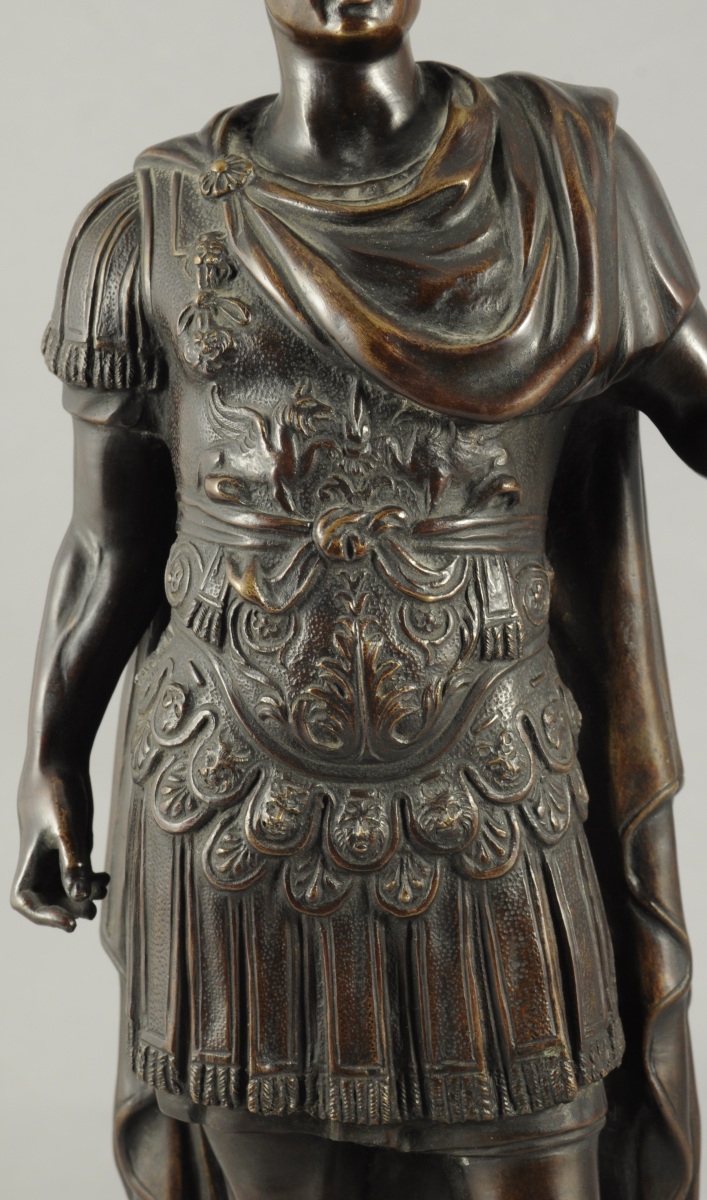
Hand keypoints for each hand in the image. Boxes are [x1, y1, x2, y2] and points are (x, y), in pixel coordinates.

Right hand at [11, 763, 109, 931]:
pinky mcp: (71, 847)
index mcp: (28, 861)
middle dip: (70, 909)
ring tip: (103, 887)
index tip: (70, 923)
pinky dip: (91, 881)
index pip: (26, 902)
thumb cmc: (57, 792)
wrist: (60, 764)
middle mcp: (40, 863)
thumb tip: (79, 898)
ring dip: (85, 896)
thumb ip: (72, 863)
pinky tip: (106, 877)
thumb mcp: (67, 828)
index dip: (45, 918)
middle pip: (50, 901)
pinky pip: (79, 875)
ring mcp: (56, 857)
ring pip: (67, 890)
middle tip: (92, 909)